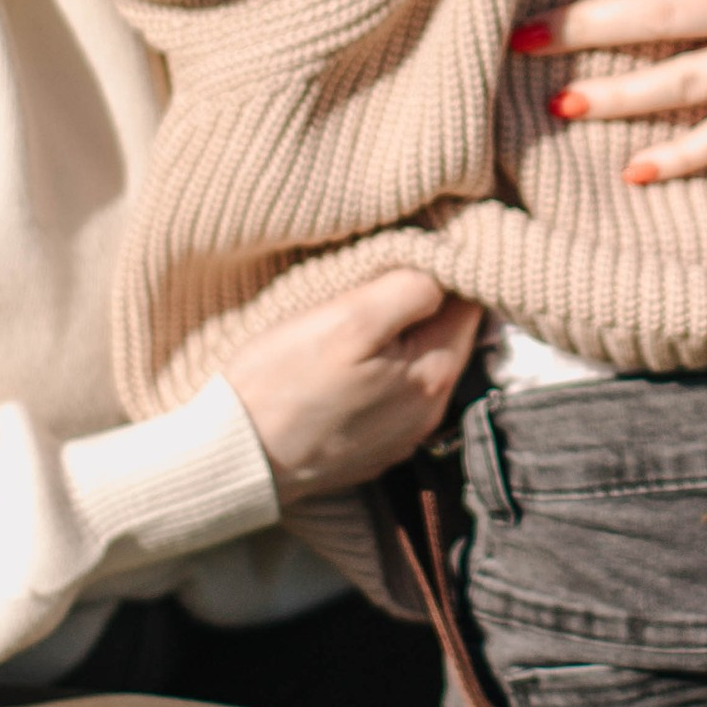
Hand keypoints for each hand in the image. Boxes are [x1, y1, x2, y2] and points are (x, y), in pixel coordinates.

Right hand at [228, 270, 481, 498]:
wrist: (234, 457)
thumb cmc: (282, 382)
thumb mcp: (347, 319)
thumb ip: (409, 290)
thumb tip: (445, 274)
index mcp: (434, 376)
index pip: (471, 304)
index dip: (448, 269)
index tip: (416, 249)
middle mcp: (430, 412)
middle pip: (447, 335)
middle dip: (425, 303)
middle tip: (382, 275)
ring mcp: (402, 436)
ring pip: (420, 365)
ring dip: (401, 338)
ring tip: (359, 318)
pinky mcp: (373, 448)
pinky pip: (394, 395)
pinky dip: (382, 370)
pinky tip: (347, 362)